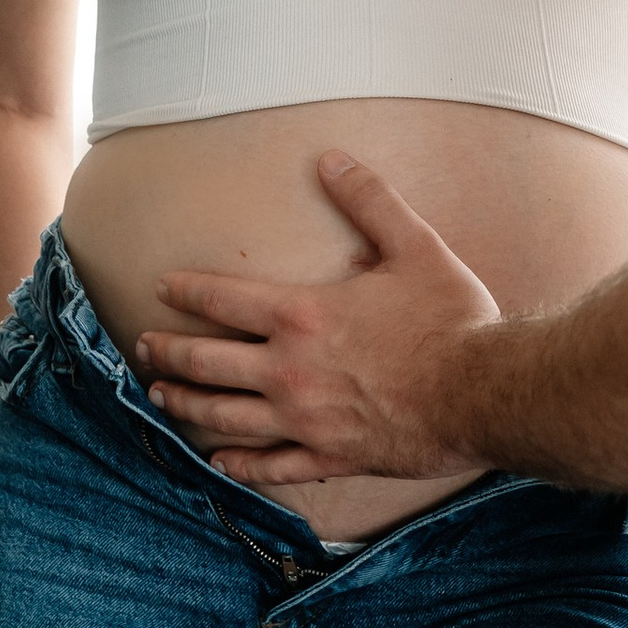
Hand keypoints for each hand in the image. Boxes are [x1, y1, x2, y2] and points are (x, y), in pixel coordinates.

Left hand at [133, 153, 502, 485]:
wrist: (484, 393)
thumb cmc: (452, 319)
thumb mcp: (415, 246)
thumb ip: (369, 201)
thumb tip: (331, 159)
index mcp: (302, 315)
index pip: (222, 300)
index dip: (186, 291)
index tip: (161, 288)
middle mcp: (290, 371)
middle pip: (207, 363)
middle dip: (167, 353)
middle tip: (143, 348)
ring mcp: (305, 421)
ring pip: (224, 417)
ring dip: (185, 406)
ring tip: (159, 399)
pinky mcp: (329, 456)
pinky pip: (270, 467)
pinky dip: (238, 465)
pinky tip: (219, 462)